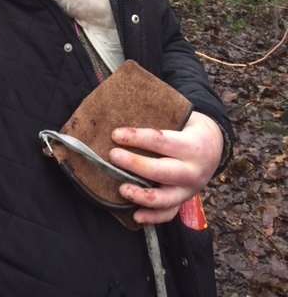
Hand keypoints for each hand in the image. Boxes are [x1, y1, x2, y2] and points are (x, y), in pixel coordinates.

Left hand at [108, 111, 223, 224]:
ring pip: (166, 198)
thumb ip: (159, 116)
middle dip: (135, 164)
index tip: (116, 134)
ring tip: (121, 188)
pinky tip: (136, 215)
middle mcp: (194, 170)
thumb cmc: (189, 126)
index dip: (137, 137)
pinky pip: (169, 213)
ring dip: (142, 196)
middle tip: (113, 156)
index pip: (161, 141)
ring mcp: (190, 189)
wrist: (214, 145)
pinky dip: (153, 217)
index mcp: (193, 145)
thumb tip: (125, 108)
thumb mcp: (182, 116)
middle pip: (162, 171)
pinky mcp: (184, 200)